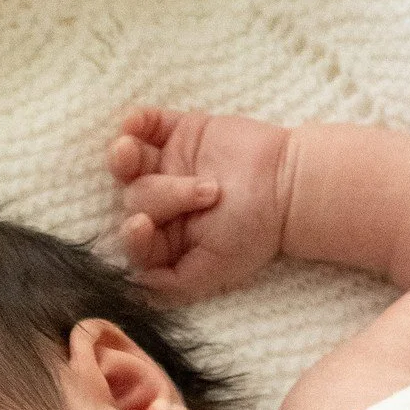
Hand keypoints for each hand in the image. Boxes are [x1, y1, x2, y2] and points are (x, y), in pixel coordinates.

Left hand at [107, 106, 291, 302]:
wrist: (288, 183)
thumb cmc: (254, 230)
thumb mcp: (215, 270)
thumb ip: (172, 285)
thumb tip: (134, 287)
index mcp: (167, 239)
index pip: (134, 241)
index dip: (132, 234)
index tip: (141, 225)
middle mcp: (163, 205)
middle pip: (136, 199)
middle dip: (163, 195)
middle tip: (208, 192)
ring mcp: (167, 167)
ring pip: (129, 163)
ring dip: (122, 157)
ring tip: (129, 151)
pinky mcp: (178, 134)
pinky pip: (147, 125)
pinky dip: (136, 121)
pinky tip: (134, 124)